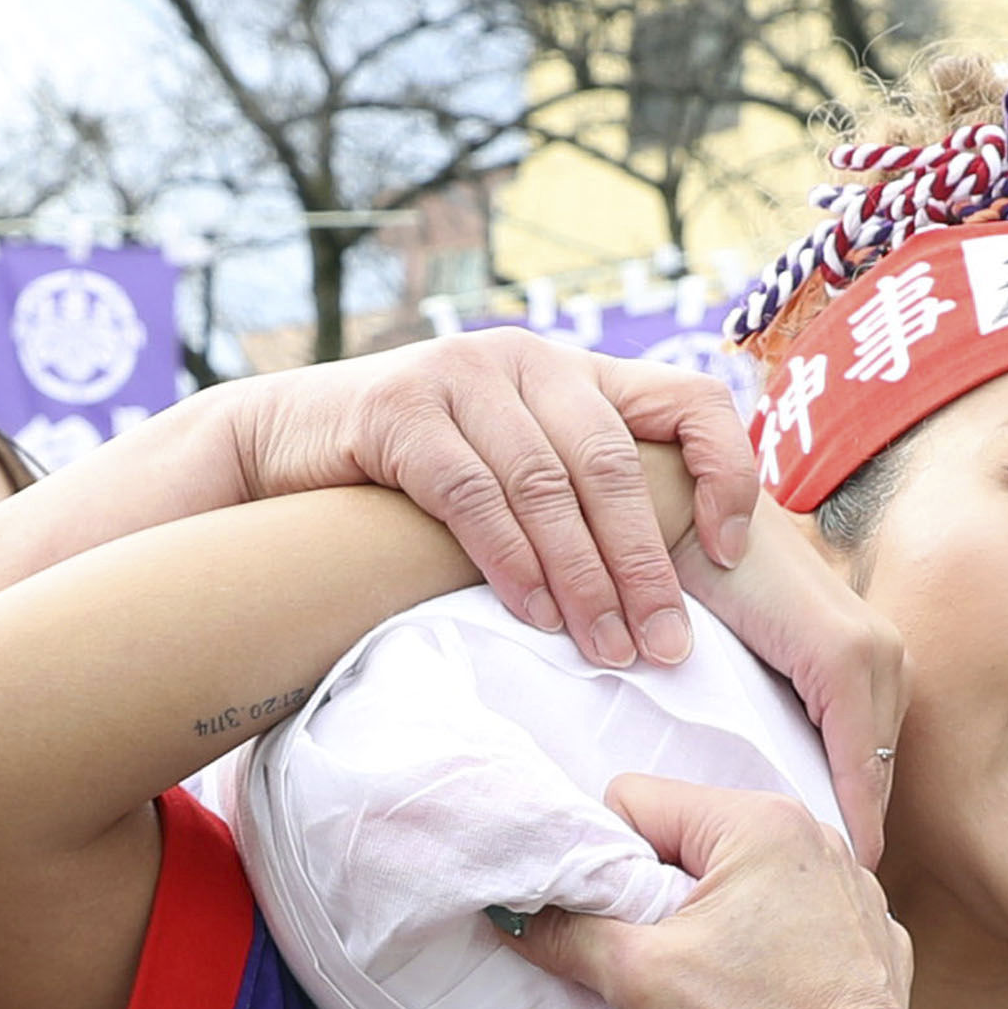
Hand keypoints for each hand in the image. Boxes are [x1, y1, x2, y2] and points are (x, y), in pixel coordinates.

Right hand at [205, 333, 756, 671]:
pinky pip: (474, 494)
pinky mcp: (401, 408)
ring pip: (547, 485)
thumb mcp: (509, 465)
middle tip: (664, 649)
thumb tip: (668, 578)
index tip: (730, 555)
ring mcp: (461, 374)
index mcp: (573, 370)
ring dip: (583, 578)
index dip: (725, 471)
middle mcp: (527, 359)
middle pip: (613, 465)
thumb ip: (577, 490)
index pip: (688, 399)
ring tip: (606, 649)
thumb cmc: (407, 478)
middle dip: (644, 566)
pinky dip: (510, 560)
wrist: (277, 447)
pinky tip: (534, 615)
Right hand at [513, 774, 933, 1008]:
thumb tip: (515, 913)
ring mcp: (844, 880)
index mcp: (756, 821)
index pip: (634, 802)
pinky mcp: (859, 927)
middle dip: (650, 892)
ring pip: (731, 876)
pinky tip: (755, 991)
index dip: (600, 862)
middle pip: (683, 837)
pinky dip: (757, 942)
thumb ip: (566, 933)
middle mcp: (809, 833)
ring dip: (703, 917)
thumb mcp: (639, 980)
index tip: (606, 925)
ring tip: (703, 980)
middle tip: (647, 957)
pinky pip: (781, 911)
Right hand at [679, 500, 905, 865]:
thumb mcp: (744, 658)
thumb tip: (762, 760)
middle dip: (861, 819)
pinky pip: (855, 749)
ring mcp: (869, 650)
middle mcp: (883, 652)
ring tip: (837, 868)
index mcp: (864, 654)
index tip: (846, 864)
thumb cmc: (698, 587)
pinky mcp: (842, 652)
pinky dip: (850, 797)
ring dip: (858, 816)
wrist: (677, 518)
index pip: (870, 754)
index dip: (859, 807)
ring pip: (873, 764)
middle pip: (879, 765)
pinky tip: (841, 837)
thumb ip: (766, 700)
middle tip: (840, 878)